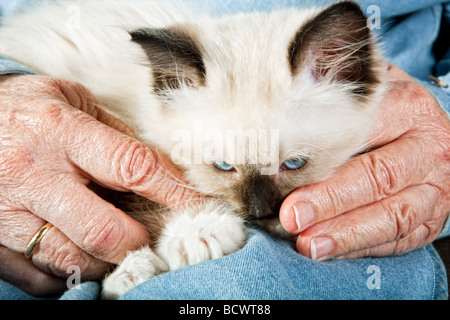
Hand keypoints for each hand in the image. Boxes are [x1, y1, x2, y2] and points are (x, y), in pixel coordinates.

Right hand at [0, 75, 200, 295]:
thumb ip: (114, 134)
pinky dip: (69, 274)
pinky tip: (79, 254)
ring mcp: (7, 212)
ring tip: (116, 247)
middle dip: (138, 242)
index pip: (134, 167)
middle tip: (150, 237)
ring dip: (105, 261)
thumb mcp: (71, 100)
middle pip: (104, 231)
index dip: (174, 191)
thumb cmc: (25, 109)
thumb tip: (158, 169)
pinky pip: (38, 278)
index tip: (199, 205)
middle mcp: (33, 174)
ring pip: (70, 261)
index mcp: (60, 131)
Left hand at [280, 65, 449, 260]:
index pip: (361, 131)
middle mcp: (427, 146)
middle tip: (291, 216)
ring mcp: (434, 186)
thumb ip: (333, 100)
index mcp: (406, 107)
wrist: (431, 137)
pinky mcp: (431, 217)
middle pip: (376, 176)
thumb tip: (278, 124)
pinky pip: (400, 238)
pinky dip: (361, 248)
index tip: (282, 173)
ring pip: (394, 215)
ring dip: (346, 233)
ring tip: (308, 244)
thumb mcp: (366, 97)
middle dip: (329, 200)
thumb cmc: (387, 115)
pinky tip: (330, 250)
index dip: (320, 155)